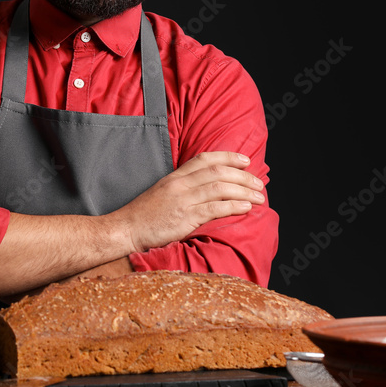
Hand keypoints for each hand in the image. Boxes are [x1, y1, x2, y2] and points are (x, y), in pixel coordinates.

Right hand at [108, 151, 265, 253]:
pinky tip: (246, 208)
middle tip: (259, 183)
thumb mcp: (161, 193)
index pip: (204, 159)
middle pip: (218, 172)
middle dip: (243, 176)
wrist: (125, 229)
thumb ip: (182, 188)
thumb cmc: (143, 216)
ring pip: (220, 188)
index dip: (228, 157)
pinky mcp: (185, 217)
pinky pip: (215, 208)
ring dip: (244, 191)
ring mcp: (182, 200)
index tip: (245, 160)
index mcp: (174, 177)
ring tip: (259, 197)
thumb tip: (205, 190)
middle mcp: (180, 184)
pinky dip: (234, 206)